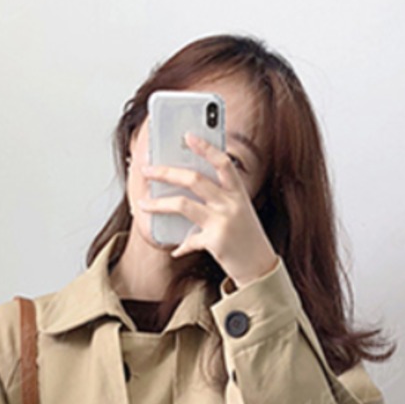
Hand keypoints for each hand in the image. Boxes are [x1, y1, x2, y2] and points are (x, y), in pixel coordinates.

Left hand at [140, 131, 278, 287]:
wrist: (261, 267)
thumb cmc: (247, 237)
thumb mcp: (239, 211)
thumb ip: (219, 198)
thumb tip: (186, 185)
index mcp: (239, 193)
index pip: (222, 162)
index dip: (206, 147)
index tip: (188, 136)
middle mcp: (232, 204)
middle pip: (194, 179)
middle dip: (166, 172)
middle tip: (147, 170)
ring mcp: (223, 222)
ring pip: (182, 204)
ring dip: (158, 204)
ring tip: (143, 203)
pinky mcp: (215, 242)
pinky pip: (188, 240)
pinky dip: (180, 246)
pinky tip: (175, 249)